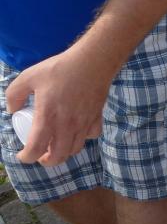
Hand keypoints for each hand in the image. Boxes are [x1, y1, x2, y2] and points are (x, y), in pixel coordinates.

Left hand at [6, 48, 109, 165]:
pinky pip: (91, 136)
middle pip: (58, 157)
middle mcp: (67, 126)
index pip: (36, 149)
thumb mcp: (28, 76)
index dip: (26, 157)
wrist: (92, 62)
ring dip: (63, 152)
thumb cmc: (60, 69)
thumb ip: (14, 94)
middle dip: (46, 161)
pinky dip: (83, 138)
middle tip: (40, 155)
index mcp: (48, 117)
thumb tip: (12, 109)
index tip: (22, 154)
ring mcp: (84, 124)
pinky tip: (77, 130)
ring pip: (74, 149)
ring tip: (56, 145)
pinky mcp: (96, 118)